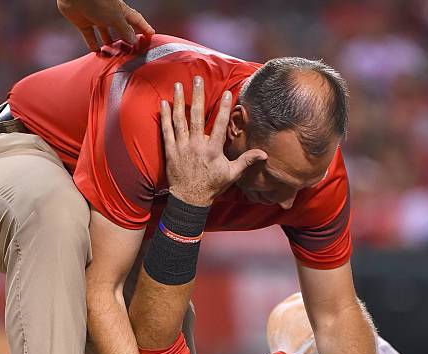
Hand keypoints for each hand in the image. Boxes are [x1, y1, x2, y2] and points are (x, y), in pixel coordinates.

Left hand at [57, 0, 154, 51]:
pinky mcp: (83, 22)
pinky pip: (90, 36)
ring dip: (110, 43)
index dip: (144, 27)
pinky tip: (97, 52)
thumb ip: (124, 30)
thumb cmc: (97, 1)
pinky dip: (93, 44)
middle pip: (121, 28)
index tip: (151, 36)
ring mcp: (96, 17)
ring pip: (105, 33)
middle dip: (126, 38)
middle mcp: (109, 14)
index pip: (136, 20)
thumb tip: (134, 41)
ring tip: (114, 53)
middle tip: (132, 50)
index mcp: (120, 10)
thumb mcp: (115, 17)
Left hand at [160, 76, 266, 205]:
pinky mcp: (171, 151)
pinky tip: (163, 103)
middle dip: (197, 95)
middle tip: (198, 78)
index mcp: (213, 150)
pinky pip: (167, 130)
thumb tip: (264, 154)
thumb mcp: (232, 175)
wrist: (190, 200)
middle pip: (197, 116)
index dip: (224, 108)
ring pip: (179, 120)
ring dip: (178, 101)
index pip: (220, 125)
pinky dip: (165, 117)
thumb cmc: (212, 187)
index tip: (227, 93)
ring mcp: (182, 147)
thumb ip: (246, 161)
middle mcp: (197, 146)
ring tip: (177, 84)